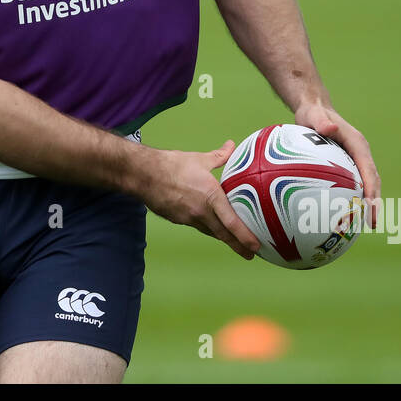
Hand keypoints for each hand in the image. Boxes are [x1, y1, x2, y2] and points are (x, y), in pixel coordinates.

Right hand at [137, 141, 260, 258]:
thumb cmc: (172, 165)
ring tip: (235, 243)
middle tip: (252, 255)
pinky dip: (207, 227)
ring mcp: (188, 218)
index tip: (256, 247)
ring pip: (211, 231)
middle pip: (224, 235)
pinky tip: (211, 225)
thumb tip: (231, 145)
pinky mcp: (178, 219)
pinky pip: (197, 225)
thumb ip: (219, 156)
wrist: (144, 174)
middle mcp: (201, 212)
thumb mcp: (199, 159)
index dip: (245, 237)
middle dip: (239, 246)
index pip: (232, 223)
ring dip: (223, 238)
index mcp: (211, 197)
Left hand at [294, 102, 380, 226]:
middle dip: (374, 202)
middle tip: (371, 223)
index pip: (368, 169)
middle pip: (372, 181)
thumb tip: (329, 128)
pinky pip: (352, 185)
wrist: (313, 110)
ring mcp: (355, 161)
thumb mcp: (314, 115)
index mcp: (358, 145)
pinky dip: (353, 199)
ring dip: (367, 204)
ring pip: (366, 185)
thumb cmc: (312, 113)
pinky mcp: (347, 166)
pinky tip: (342, 215)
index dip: (371, 188)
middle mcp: (360, 154)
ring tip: (363, 226)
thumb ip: (321, 121)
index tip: (370, 205)